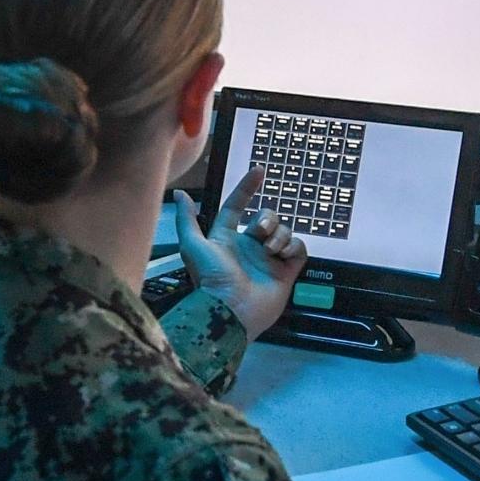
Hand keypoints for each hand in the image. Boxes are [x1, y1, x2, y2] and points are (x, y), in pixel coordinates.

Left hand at [168, 164, 306, 335]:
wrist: (232, 309)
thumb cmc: (210, 279)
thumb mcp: (193, 245)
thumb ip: (187, 219)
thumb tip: (180, 194)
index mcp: (227, 238)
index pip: (237, 206)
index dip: (246, 188)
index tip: (258, 171)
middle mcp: (249, 246)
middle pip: (267, 216)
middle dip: (267, 218)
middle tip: (260, 232)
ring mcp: (269, 258)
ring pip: (284, 230)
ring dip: (279, 234)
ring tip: (270, 249)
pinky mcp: (286, 271)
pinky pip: (299, 248)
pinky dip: (293, 246)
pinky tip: (283, 254)